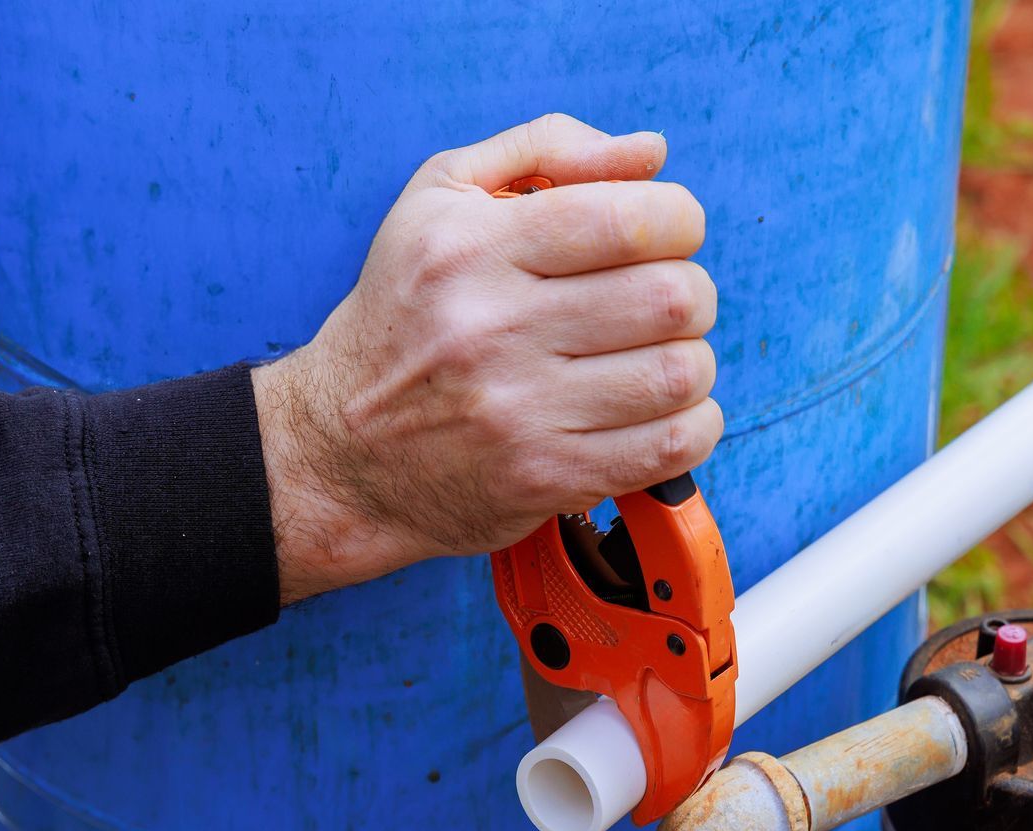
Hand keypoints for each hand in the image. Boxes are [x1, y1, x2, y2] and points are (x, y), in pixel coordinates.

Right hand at [252, 114, 721, 604]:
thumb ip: (546, 150)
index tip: (669, 233)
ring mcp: (520, 410)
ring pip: (678, 374)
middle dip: (691, 292)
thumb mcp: (440, 199)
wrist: (341, 452)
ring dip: (690, 361)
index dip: (679, 219)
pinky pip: (669, 448)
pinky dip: (691, 426)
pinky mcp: (545, 477)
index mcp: (473, 247)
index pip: (628, 219)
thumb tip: (650, 153)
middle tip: (664, 302)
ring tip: (656, 358)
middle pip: (669, 297)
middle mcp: (494, 328)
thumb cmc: (404, 315)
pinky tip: (659, 411)